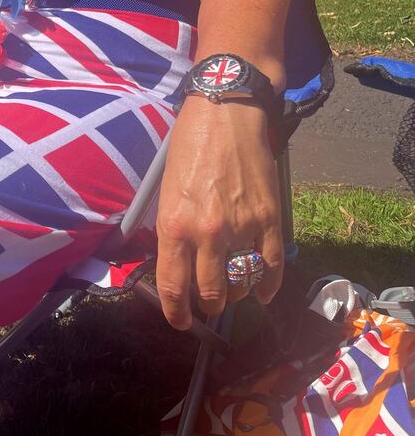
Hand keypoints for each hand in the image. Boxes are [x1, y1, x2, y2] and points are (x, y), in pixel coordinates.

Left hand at [155, 95, 282, 329]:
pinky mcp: (269, 219)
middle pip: (210, 293)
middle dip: (207, 304)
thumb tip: (175, 265)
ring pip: (241, 284)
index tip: (180, 321)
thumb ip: (171, 231)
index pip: (173, 287)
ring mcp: (241, 228)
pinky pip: (271, 267)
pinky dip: (268, 286)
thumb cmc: (189, 147)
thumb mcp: (165, 191)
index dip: (176, 313)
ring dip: (235, 292)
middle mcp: (206, 233)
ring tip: (232, 287)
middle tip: (207, 301)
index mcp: (174, 226)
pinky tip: (263, 291)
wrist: (225, 114)